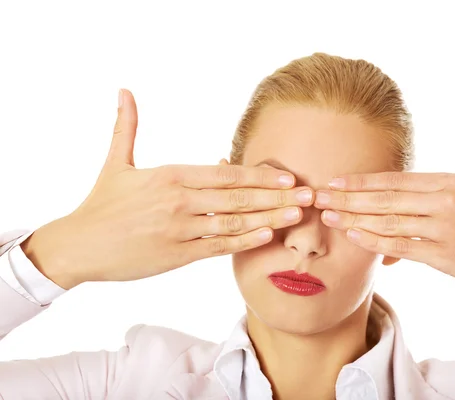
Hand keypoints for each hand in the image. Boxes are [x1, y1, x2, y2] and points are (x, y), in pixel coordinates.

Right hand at [21, 89, 313, 289]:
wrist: (78, 245)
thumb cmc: (101, 205)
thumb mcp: (116, 162)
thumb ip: (127, 126)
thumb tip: (124, 91)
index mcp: (170, 176)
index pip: (225, 174)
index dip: (259, 176)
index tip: (287, 176)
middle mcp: (179, 201)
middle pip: (237, 198)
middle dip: (276, 196)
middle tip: (308, 195)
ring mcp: (180, 229)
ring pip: (233, 223)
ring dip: (269, 218)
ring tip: (297, 215)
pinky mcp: (176, 255)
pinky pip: (217, 247)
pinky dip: (244, 242)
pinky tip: (267, 237)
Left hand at [315, 114, 454, 303]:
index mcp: (450, 181)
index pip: (396, 179)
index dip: (362, 181)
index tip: (335, 181)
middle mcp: (444, 201)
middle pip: (385, 199)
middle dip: (347, 198)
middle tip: (317, 197)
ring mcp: (443, 228)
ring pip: (389, 222)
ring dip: (354, 220)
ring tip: (328, 216)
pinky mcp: (444, 255)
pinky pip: (402, 246)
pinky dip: (377, 242)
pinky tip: (355, 238)